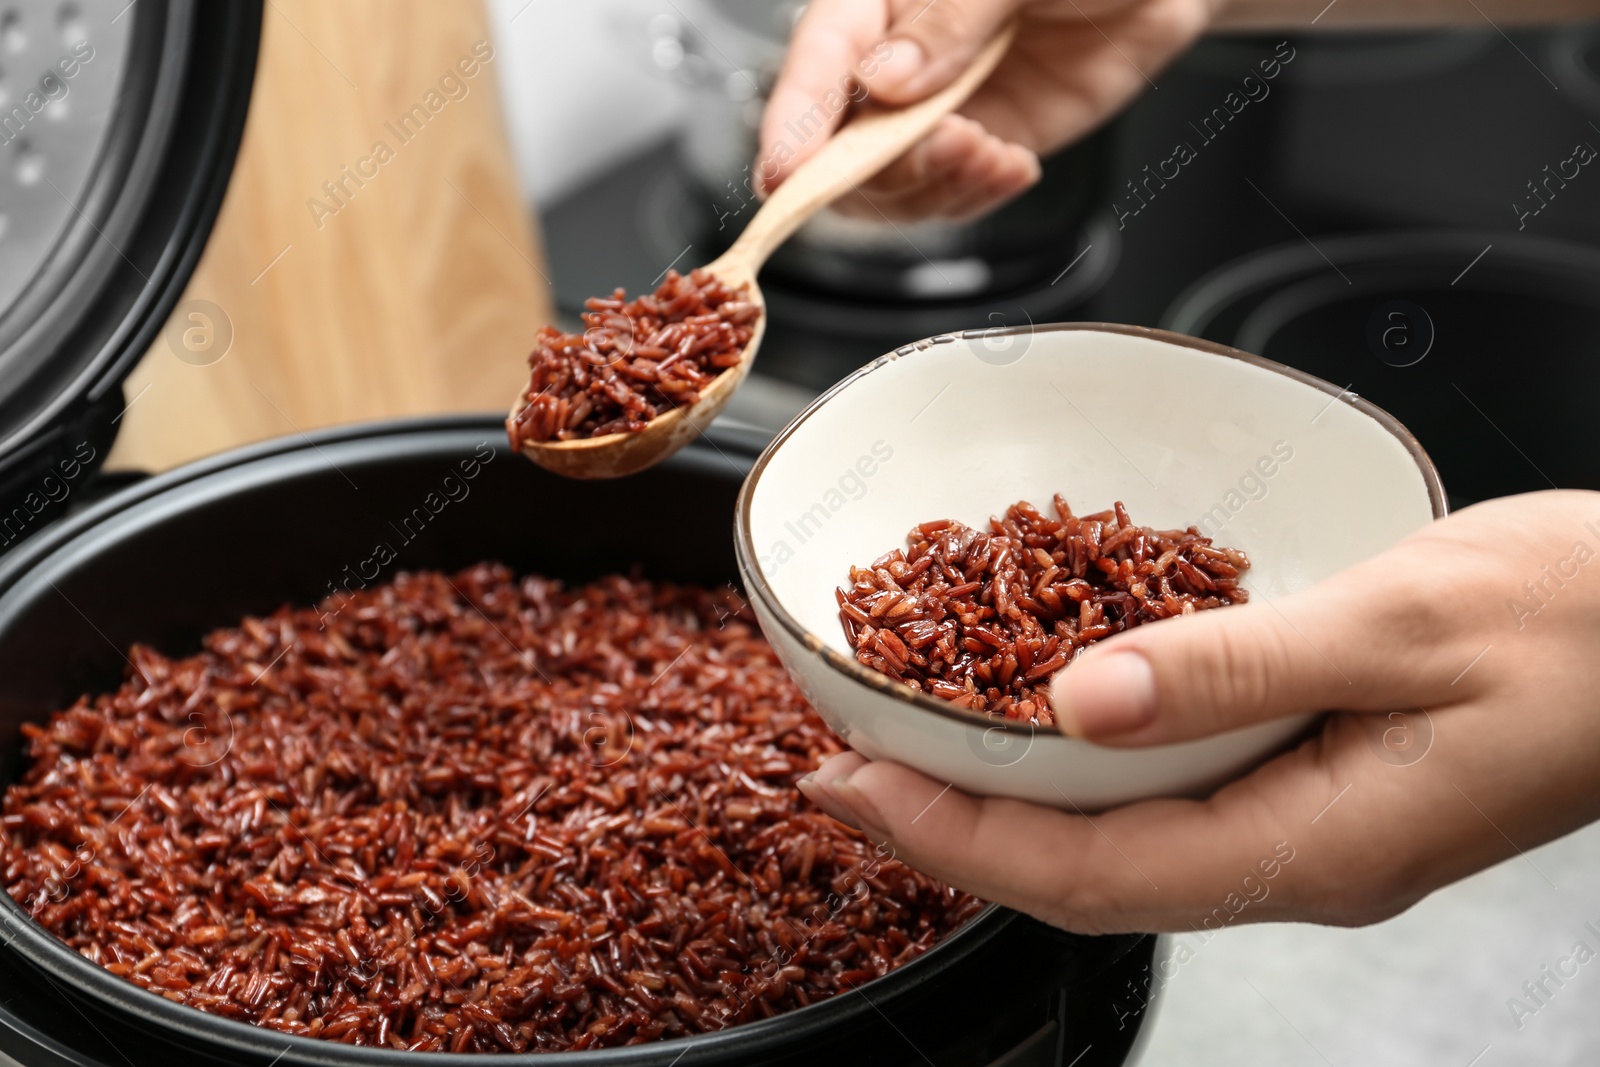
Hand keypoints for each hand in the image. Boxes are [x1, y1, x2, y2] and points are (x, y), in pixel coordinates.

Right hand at [758, 0, 1220, 220]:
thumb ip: (947, 20)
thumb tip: (883, 82)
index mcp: (876, 3)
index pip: (815, 62)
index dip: (793, 121)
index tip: (785, 173)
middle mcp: (893, 63)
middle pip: (837, 145)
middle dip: (881, 169)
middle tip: (945, 148)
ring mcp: (933, 113)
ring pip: (890, 186)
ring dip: (935, 188)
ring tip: (992, 153)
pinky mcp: (979, 146)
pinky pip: (950, 198)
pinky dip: (975, 197)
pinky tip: (1012, 163)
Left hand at [798, 490, 1599, 932]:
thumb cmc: (1587, 622)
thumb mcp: (1401, 623)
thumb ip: (1235, 668)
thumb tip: (1076, 703)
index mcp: (1316, 845)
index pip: (1089, 872)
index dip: (952, 839)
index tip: (849, 787)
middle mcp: (1301, 860)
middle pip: (1084, 873)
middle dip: (949, 832)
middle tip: (840, 774)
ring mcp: (1310, 829)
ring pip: (1120, 843)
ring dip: (1004, 805)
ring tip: (905, 753)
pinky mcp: (1319, 782)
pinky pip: (1170, 798)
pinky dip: (1081, 771)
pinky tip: (1035, 726)